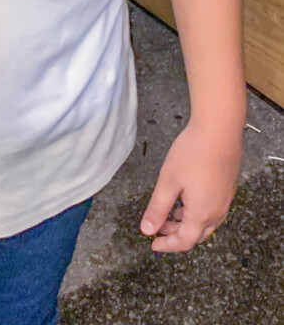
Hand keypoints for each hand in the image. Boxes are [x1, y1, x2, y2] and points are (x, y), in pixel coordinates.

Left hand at [140, 120, 242, 251]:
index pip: (185, 241)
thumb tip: (147, 230)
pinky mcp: (228, 187)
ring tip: (170, 210)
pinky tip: (186, 196)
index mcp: (202, 214)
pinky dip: (197, 211)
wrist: (219, 130)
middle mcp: (217, 212)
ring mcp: (225, 200)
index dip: (168, 245)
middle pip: (197, 234)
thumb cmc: (192, 154)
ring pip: (206, 222)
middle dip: (177, 234)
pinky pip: (212, 209)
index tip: (153, 244)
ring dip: (187, 222)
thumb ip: (157, 208)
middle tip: (159, 226)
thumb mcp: (168, 181)